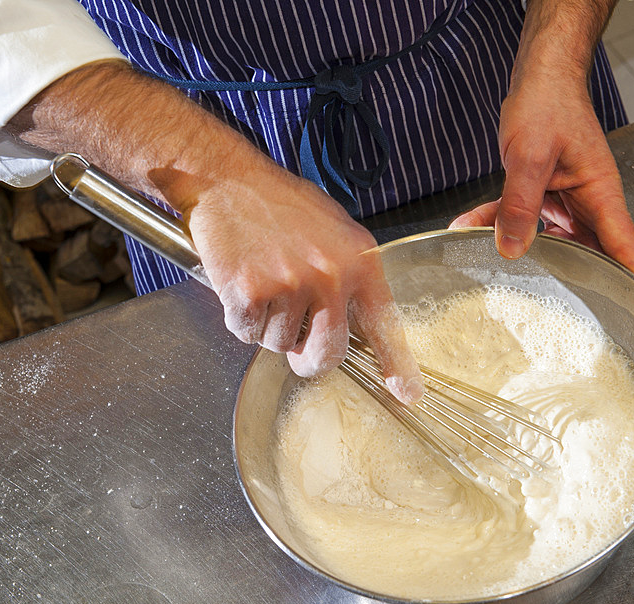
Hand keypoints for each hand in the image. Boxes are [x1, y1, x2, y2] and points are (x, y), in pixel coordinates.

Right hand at [180, 153, 423, 403]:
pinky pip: (247, 333)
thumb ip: (348, 274)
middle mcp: (329, 275)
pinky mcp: (250, 293)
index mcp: (358, 259)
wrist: (227, 180)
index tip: (406, 392)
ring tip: (262, 282)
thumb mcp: (334, 229)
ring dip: (268, 326)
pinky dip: (239, 317)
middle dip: (310, 360)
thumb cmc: (278, 203)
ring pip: (280, 344)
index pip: (383, 322)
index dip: (396, 363)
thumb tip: (352, 323)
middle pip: (328, 354)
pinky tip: (241, 283)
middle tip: (298, 348)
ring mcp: (289, 285)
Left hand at [451, 70, 633, 286]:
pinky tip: (470, 229)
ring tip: (497, 274)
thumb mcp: (530, 155)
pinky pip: (523, 219)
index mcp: (600, 194)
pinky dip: (497, 224)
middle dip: (572, 282)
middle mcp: (588, 203)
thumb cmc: (549, 103)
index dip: (631, 281)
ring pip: (549, 240)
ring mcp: (565, 200)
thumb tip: (511, 248)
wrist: (539, 77)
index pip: (623, 246)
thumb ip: (519, 203)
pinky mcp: (542, 194)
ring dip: (523, 253)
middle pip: (588, 253)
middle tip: (556, 314)